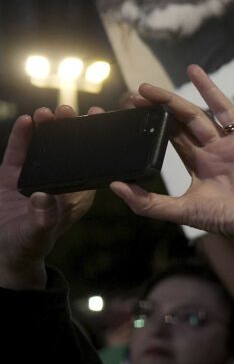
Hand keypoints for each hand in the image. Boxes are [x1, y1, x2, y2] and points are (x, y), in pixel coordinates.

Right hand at [0, 107, 99, 289]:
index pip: (89, 166)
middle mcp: (58, 183)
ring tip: (46, 113)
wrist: (4, 251)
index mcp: (74, 197)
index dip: (93, 145)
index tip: (95, 125)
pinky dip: (22, 136)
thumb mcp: (36, 234)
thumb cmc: (27, 246)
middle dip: (68, 130)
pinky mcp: (13, 174)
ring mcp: (36, 176)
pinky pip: (20, 152)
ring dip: (46, 128)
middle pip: (68, 151)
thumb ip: (41, 218)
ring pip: (44, 147)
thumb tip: (42, 196)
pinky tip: (25, 121)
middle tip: (67, 112)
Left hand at [111, 66, 233, 260]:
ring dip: (208, 89)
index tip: (133, 103)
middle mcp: (218, 149)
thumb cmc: (226, 220)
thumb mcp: (182, 211)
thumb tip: (115, 185)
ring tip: (192, 69)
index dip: (153, 118)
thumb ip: (148, 203)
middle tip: (143, 88)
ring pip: (222, 110)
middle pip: (190, 118)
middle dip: (167, 102)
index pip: (172, 133)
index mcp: (200, 162)